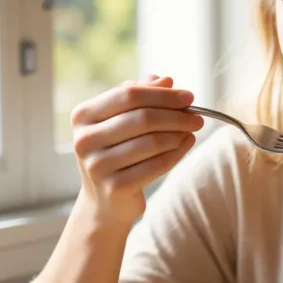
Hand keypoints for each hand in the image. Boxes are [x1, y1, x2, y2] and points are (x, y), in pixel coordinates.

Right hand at [71, 75, 203, 225]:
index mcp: (84, 115)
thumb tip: (166, 80)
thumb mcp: (123, 120)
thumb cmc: (117, 151)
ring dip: (179, 134)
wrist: (104, 201)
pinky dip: (178, 152)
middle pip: (143, 117)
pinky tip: (187, 144)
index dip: (163, 95)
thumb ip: (141, 96)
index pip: (129, 95)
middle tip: (198, 117)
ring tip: (192, 130)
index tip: (189, 97)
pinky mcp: (116, 187)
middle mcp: (84, 139)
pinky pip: (158, 165)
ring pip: (153, 142)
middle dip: (177, 116)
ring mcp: (97, 166)